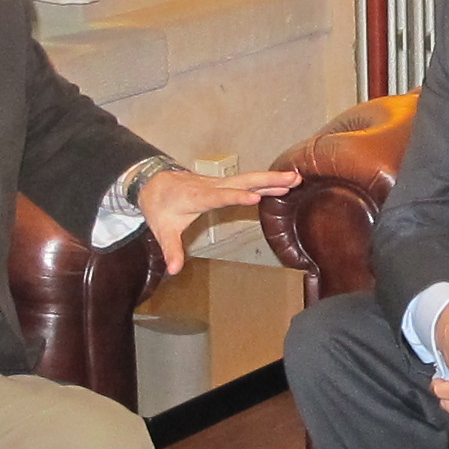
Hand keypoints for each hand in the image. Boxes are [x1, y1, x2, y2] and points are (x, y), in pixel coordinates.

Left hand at [138, 164, 295, 271]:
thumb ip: (171, 249)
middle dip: (267, 181)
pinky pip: (248, 181)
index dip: (236, 197)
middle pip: (242, 181)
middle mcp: (211, 186)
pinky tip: (283, 185)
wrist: (153, 183)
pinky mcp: (224, 183)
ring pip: (249, 179)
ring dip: (272, 179)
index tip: (255, 198)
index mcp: (197, 197)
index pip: (219, 197)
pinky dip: (266, 182)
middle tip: (290, 179)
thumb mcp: (163, 230)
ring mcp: (220, 183)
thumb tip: (174, 270)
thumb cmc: (160, 206)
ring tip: (295, 178)